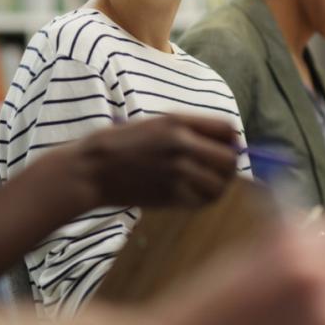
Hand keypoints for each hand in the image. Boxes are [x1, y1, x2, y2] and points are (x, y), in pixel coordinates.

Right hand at [74, 114, 238, 208]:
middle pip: (229, 159)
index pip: (226, 129)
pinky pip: (202, 202)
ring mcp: (176, 172)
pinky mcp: (170, 196)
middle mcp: (181, 145)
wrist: (93, 169)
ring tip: (207, 183)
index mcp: (177, 122)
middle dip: (229, 165)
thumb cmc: (121, 143)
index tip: (226, 146)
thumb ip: (189, 130)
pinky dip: (203, 200)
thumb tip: (225, 143)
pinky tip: (193, 194)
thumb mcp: (155, 123)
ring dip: (218, 185)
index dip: (231, 139)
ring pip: (220, 185)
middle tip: (219, 169)